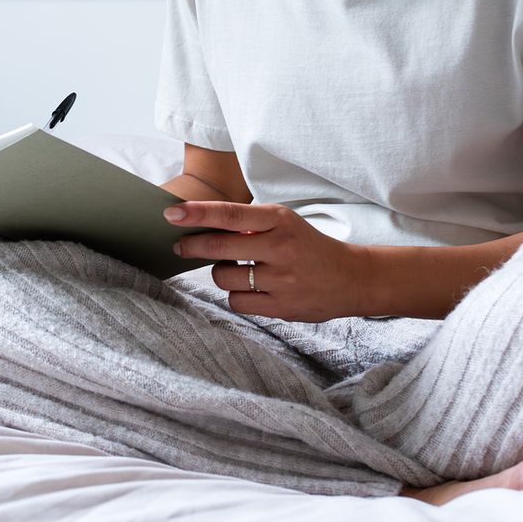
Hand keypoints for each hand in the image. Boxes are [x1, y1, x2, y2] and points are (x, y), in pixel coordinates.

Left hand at [166, 201, 374, 321]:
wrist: (351, 278)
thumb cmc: (306, 245)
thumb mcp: (284, 224)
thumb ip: (248, 225)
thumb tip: (198, 228)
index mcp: (280, 220)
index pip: (230, 214)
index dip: (197, 214)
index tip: (171, 214)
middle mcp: (280, 248)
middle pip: (219, 249)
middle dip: (192, 247)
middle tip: (179, 245)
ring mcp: (281, 280)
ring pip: (224, 278)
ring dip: (222, 274)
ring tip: (239, 269)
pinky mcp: (282, 307)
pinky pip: (238, 302)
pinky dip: (237, 295)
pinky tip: (253, 289)